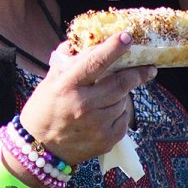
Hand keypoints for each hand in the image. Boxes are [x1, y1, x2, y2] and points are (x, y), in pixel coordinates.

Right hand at [19, 33, 156, 164]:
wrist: (39, 150)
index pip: (95, 62)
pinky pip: (123, 119)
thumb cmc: (43, 110)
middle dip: (138, 73)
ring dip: (123, 93)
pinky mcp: (106, 140)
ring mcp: (96, 125)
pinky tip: (109, 110)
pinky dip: (121, 110)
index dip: (113, 48)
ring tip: (112, 93)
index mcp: (68, 86)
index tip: (127, 37)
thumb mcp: (50, 80)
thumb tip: (82, 40)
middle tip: (149, 68)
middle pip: (120, 84)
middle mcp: (83, 105)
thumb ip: (67, 59)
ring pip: (124, 101)